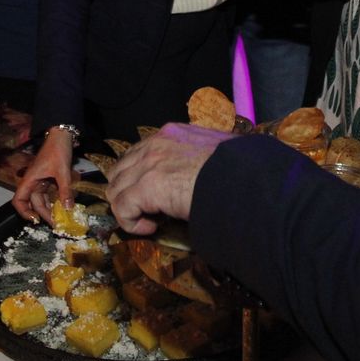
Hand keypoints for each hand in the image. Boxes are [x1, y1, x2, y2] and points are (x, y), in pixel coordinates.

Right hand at [12, 128, 74, 222]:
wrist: (61, 135)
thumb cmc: (57, 150)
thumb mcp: (62, 171)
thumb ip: (65, 190)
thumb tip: (68, 208)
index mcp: (30, 180)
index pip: (19, 200)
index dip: (24, 212)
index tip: (35, 220)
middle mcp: (33, 182)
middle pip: (34, 203)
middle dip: (44, 214)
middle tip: (56, 223)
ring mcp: (41, 181)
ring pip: (43, 200)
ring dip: (50, 209)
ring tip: (61, 218)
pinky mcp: (49, 179)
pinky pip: (50, 193)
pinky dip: (55, 200)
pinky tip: (64, 206)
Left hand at [106, 123, 232, 234]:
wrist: (243, 179)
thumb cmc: (238, 168)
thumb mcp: (216, 152)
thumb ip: (201, 157)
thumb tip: (205, 171)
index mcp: (172, 133)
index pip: (139, 153)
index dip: (139, 176)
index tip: (154, 195)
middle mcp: (155, 144)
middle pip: (120, 169)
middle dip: (127, 191)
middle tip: (146, 209)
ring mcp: (148, 164)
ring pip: (116, 188)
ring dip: (128, 208)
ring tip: (150, 220)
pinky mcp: (146, 187)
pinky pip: (122, 207)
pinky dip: (131, 222)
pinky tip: (151, 227)